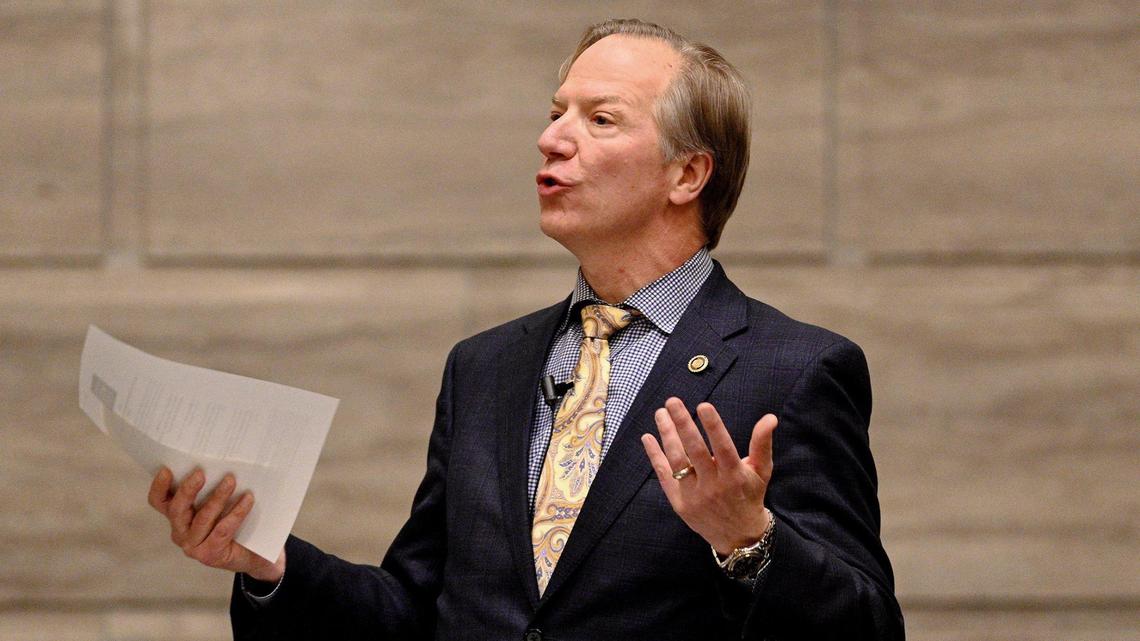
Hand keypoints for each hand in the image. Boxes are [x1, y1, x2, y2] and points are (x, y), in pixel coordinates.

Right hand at [148, 467, 284, 581]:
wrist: (253, 554)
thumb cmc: (234, 523)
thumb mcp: (220, 503)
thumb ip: (212, 487)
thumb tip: (220, 461)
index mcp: (178, 517)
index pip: (159, 502)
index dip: (159, 487)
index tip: (166, 469)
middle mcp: (180, 532)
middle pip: (176, 509)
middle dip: (188, 490)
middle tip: (201, 473)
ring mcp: (193, 545)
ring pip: (202, 518)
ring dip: (217, 497)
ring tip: (230, 481)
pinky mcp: (209, 554)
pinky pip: (222, 530)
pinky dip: (236, 513)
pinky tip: (247, 499)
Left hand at [641, 397, 776, 554]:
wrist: (738, 537)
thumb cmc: (750, 496)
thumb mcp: (761, 471)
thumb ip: (762, 444)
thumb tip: (769, 418)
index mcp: (735, 476)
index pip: (723, 447)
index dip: (714, 427)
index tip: (703, 405)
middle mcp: (713, 486)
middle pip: (695, 451)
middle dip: (683, 424)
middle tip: (672, 402)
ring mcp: (694, 495)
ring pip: (677, 461)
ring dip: (667, 435)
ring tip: (660, 413)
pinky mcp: (679, 502)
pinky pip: (665, 476)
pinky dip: (655, 456)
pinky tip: (647, 437)